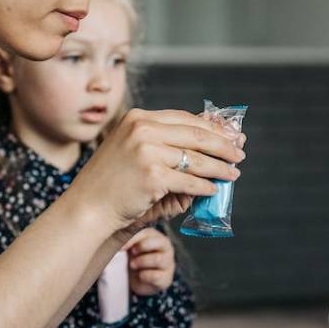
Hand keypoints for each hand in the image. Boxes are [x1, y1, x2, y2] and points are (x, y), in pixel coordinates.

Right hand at [67, 109, 245, 232]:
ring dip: (220, 168)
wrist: (88, 208)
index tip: (231, 135)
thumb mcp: (135, 151)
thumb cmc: (114, 183)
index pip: (185, 118)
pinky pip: (190, 182)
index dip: (212, 127)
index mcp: (138, 118)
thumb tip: (213, 141)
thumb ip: (167, 144)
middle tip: (240, 153)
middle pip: (196, 135)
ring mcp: (147, 152)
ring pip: (197, 160)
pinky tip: (214, 190)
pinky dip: (205, 187)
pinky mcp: (153, 176)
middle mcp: (142, 129)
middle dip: (223, 145)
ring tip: (233, 174)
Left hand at [125, 227, 175, 295]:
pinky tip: (140, 275)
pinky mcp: (166, 278)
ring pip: (158, 259)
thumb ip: (127, 241)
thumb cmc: (134, 258)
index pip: (148, 232)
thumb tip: (119, 241)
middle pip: (160, 242)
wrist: (138, 280)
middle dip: (142, 247)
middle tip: (132, 253)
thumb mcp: (130, 247)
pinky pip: (156, 276)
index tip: (121, 246)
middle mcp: (166, 247)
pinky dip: (145, 276)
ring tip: (133, 265)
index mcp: (156, 236)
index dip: (134, 238)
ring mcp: (168, 263)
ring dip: (142, 262)